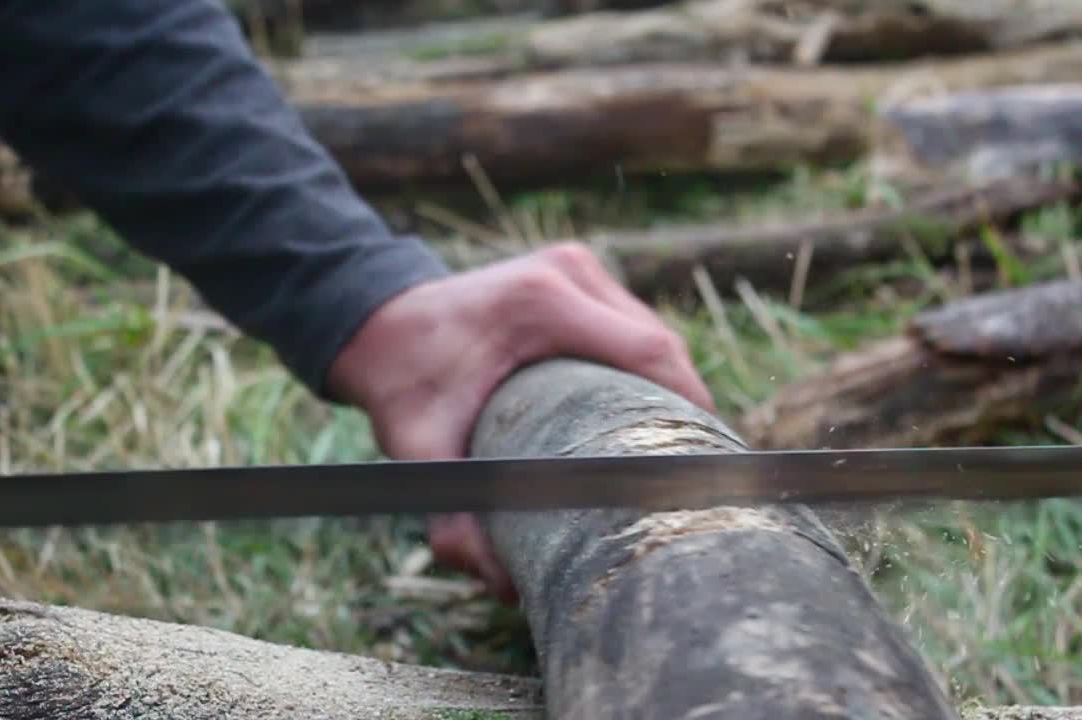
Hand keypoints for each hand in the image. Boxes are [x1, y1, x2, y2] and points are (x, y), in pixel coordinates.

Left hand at [327, 242, 714, 601]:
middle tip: (692, 470)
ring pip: (654, 334)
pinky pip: (632, 327)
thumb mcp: (419, 446)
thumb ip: (455, 513)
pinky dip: (645, 370)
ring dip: (667, 387)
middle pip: (661, 344)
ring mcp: (577, 267)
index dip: (688, 405)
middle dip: (683, 406)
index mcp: (541, 301)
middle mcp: (568, 272)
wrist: (377, 323)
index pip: (649, 352)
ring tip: (676, 447)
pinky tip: (646, 415)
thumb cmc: (401, 379)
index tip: (703, 460)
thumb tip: (502, 584)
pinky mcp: (577, 276)